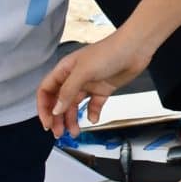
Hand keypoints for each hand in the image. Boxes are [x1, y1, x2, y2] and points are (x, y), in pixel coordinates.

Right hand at [35, 29, 151, 137]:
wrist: (136, 48)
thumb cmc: (109, 52)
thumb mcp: (83, 72)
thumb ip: (68, 92)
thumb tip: (56, 110)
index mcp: (65, 70)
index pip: (46, 91)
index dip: (44, 107)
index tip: (47, 122)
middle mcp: (75, 78)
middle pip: (59, 102)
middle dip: (57, 118)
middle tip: (59, 133)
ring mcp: (89, 84)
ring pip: (75, 106)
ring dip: (73, 119)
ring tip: (75, 132)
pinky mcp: (103, 89)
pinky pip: (94, 105)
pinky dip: (92, 113)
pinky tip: (94, 119)